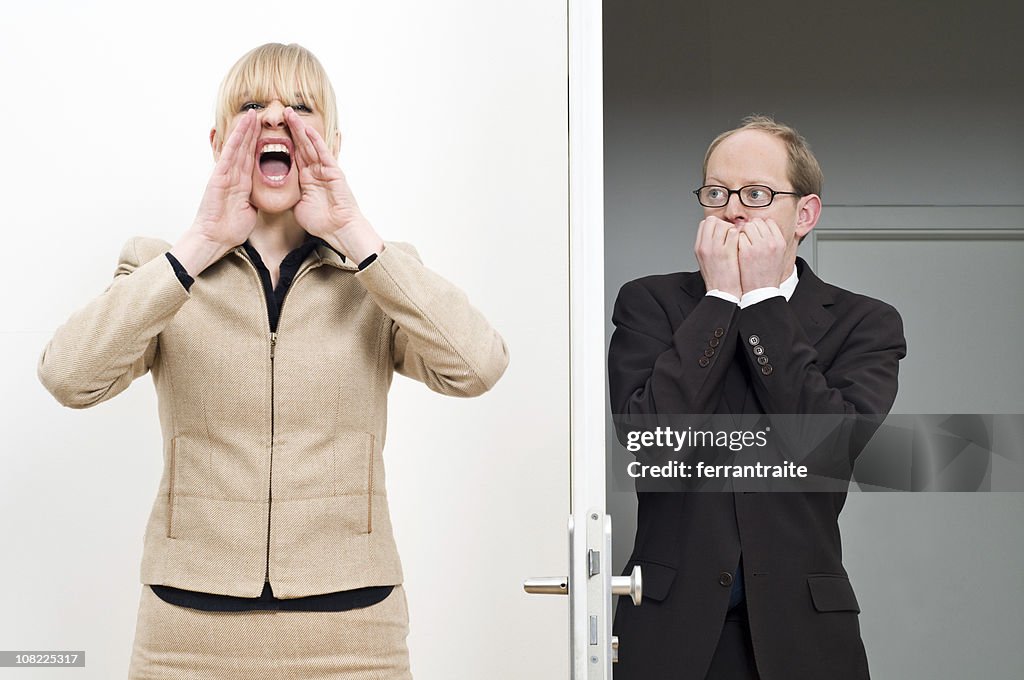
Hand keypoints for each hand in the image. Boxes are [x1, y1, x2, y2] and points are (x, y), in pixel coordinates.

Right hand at [190, 109, 258, 248]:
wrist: (216, 238)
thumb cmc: (231, 227)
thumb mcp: (251, 209)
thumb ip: (256, 197)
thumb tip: (266, 193)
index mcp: (242, 182)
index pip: (251, 157)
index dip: (258, 142)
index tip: (266, 129)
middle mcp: (233, 175)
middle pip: (244, 148)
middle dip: (251, 130)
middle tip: (259, 113)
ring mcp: (225, 175)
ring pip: (237, 148)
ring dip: (244, 130)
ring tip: (251, 114)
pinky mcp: (219, 178)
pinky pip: (229, 157)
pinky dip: (234, 143)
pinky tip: (240, 131)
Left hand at [284, 108, 382, 261]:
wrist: (338, 230)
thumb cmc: (321, 222)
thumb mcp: (297, 206)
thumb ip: (288, 195)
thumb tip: (275, 191)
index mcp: (305, 178)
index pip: (292, 155)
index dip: (282, 141)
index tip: (270, 129)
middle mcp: (315, 171)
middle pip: (301, 145)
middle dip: (292, 128)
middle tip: (282, 111)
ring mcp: (324, 170)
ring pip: (310, 145)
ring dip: (301, 129)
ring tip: (291, 114)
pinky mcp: (333, 172)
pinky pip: (323, 154)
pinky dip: (316, 141)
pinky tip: (308, 130)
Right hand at [695, 216, 741, 297]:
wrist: (723, 293)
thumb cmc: (717, 278)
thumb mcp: (706, 260)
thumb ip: (709, 245)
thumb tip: (716, 233)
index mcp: (699, 247)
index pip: (704, 224)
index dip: (715, 224)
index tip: (722, 230)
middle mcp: (705, 246)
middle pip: (713, 221)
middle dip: (723, 224)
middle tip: (730, 233)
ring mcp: (716, 248)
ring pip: (723, 225)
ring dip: (732, 228)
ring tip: (737, 238)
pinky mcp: (728, 252)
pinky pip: (734, 233)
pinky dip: (740, 234)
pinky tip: (742, 242)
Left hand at [737, 218, 791, 291]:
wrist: (762, 291)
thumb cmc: (769, 275)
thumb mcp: (778, 255)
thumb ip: (773, 240)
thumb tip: (764, 227)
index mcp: (779, 242)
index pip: (769, 222)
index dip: (760, 226)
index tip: (756, 233)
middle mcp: (770, 242)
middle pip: (757, 222)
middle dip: (750, 228)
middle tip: (747, 238)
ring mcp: (758, 246)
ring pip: (747, 227)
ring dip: (742, 233)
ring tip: (743, 244)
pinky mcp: (746, 251)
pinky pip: (738, 237)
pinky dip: (736, 241)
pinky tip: (738, 249)